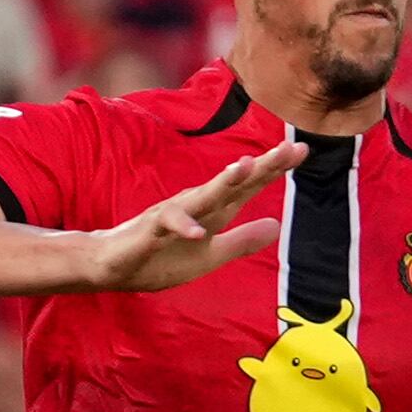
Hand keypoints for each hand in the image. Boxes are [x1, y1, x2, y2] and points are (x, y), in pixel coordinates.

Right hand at [75, 139, 300, 292]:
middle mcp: (195, 205)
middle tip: (289, 148)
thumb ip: (242, 240)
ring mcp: (171, 215)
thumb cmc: (160, 256)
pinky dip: (183, 227)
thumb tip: (276, 225)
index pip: (247, 187)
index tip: (302, 150)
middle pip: (232, 183)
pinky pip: (167, 226)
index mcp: (211, 210)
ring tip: (246, 166)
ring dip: (222, 182)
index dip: (273, 169)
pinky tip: (199, 231)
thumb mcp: (210, 254)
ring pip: (201, 196)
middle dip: (260, 166)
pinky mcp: (148, 232)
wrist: (109, 263)